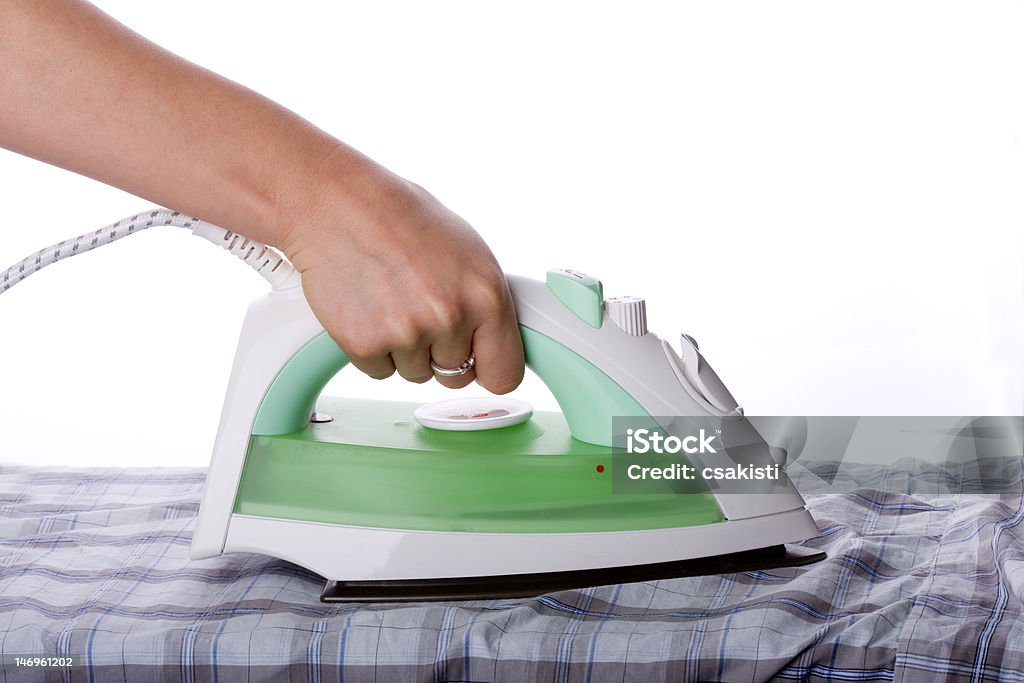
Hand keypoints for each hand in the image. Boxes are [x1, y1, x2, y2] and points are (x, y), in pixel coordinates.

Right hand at [278, 143, 524, 393]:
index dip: (488, 368)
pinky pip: (379, 370)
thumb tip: (491, 343)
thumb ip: (486, 305)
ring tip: (391, 301)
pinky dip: (372, 349)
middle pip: (456, 377)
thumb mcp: (468, 253)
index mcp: (488, 295)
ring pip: (416, 374)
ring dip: (405, 350)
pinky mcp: (366, 344)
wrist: (337, 205)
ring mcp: (408, 334)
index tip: (477, 363)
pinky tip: (369, 308)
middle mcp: (451, 318)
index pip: (504, 374)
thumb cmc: (401, 220)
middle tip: (420, 313)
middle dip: (441, 354)